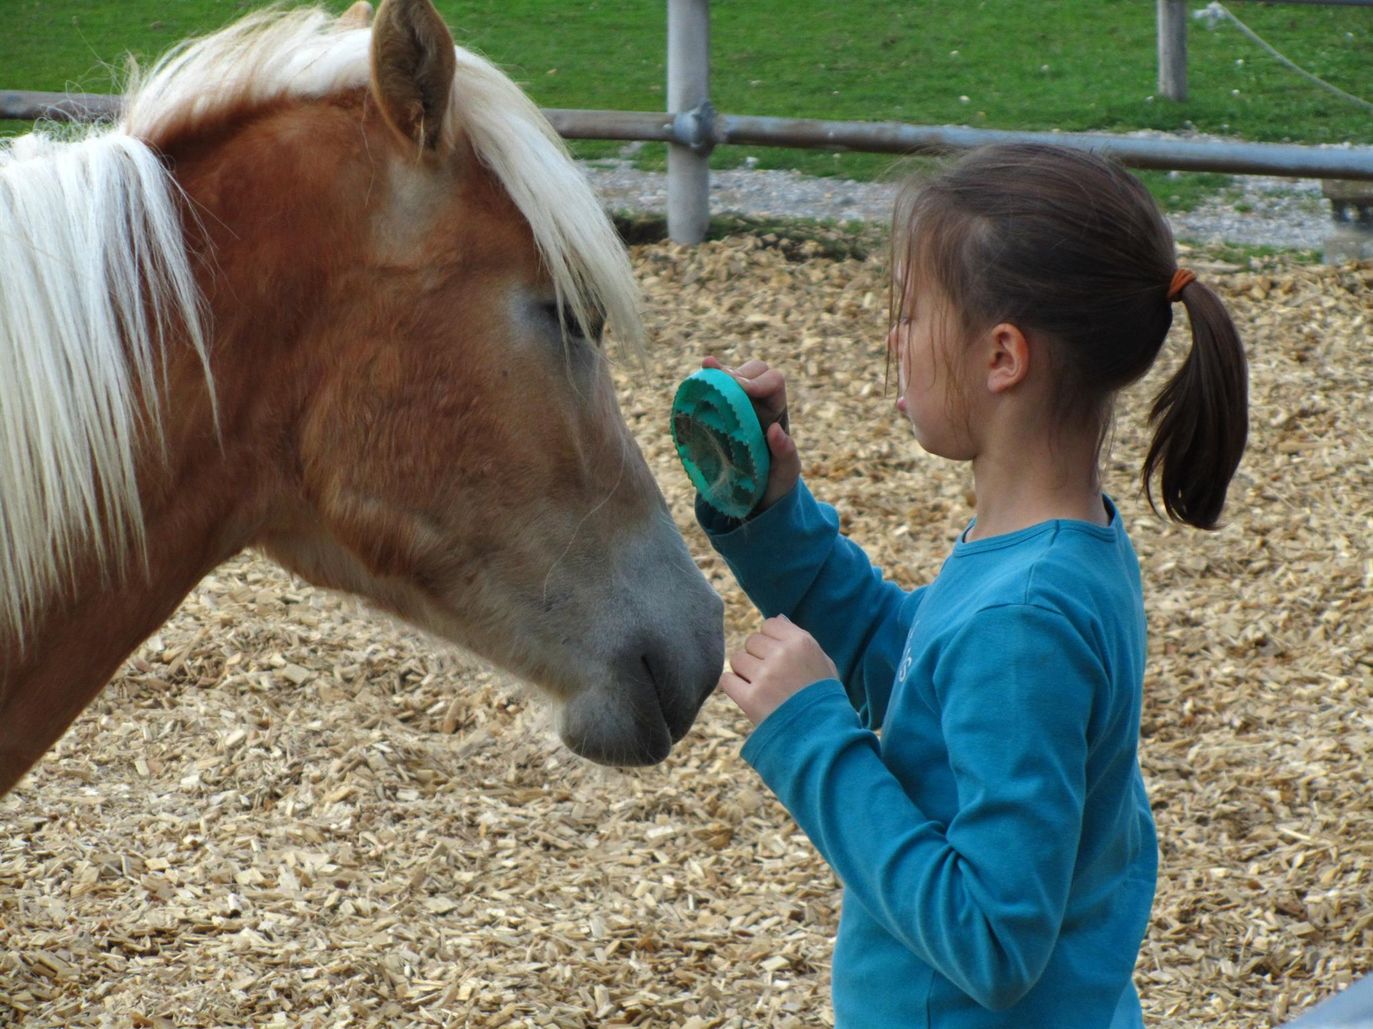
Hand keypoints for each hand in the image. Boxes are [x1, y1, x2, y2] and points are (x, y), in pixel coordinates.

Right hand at [702, 356, 800, 511]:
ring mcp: (737, 404)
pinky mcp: (719, 411)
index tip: (743, 390)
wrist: (755, 492)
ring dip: (721, 373)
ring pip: (732, 375)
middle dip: (739, 374)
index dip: (759, 381)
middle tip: (725, 386)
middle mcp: (759, 401)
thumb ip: (785, 453)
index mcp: (777, 410)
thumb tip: (774, 429)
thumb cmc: (776, 479)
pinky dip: (708, 376)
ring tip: (708, 374)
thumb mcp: (787, 471)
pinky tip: (703, 369)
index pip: (774, 381)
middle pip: (753, 371)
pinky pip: (714, 388)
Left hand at [718, 616, 837, 725]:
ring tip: (762, 688)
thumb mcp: (823, 663)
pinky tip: (748, 695)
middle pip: (752, 641)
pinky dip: (734, 687)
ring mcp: (765, 677)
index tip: (777, 656)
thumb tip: (777, 618)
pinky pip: (727, 680)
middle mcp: (782, 655)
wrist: (823, 737)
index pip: (769, 624)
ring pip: (738, 659)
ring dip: (745, 672)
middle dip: (758, 656)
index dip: (771, 640)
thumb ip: (800, 638)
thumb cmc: (824, 698)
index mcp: (802, 643)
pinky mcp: (750, 699)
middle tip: (771, 676)